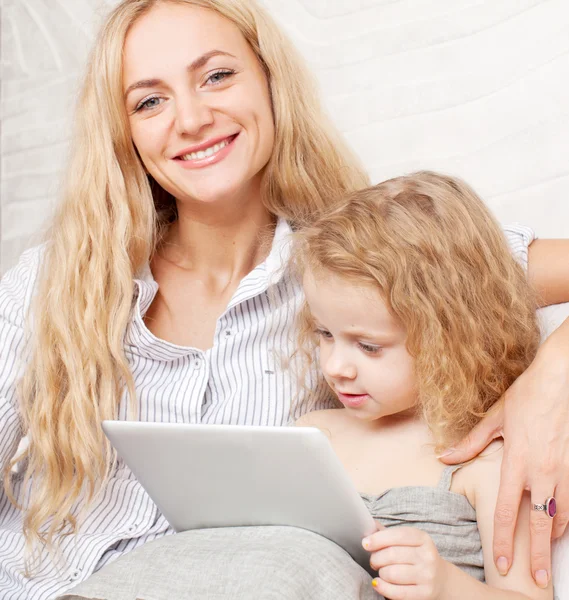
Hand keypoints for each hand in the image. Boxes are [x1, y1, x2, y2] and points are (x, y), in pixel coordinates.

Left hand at [363, 525, 447, 598]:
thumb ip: (387, 533)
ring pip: (392, 573)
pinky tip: (378, 583)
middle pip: (392, 554)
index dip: (378, 539)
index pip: (397, 535)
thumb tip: (368, 526)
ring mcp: (427, 576)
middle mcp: (427, 556)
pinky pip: (397, 592)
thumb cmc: (416, 557)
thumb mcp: (407, 541)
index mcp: (423, 538)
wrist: (441, 580)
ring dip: (380, 573)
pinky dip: (382, 587)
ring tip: (381, 571)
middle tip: (373, 561)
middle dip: (376, 558)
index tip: (365, 543)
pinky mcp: (424, 594)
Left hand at [439, 321, 568, 587]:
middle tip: (533, 581)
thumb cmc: (524, 398)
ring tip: (546, 561)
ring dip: (552, 541)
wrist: (558, 383)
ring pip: (559, 517)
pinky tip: (558, 529)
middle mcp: (540, 472)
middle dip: (535, 556)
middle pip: (538, 524)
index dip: (501, 539)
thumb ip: (470, 444)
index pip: (505, 510)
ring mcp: (560, 472)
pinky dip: (565, 519)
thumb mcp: (493, 420)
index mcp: (515, 462)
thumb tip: (445, 457)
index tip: (501, 561)